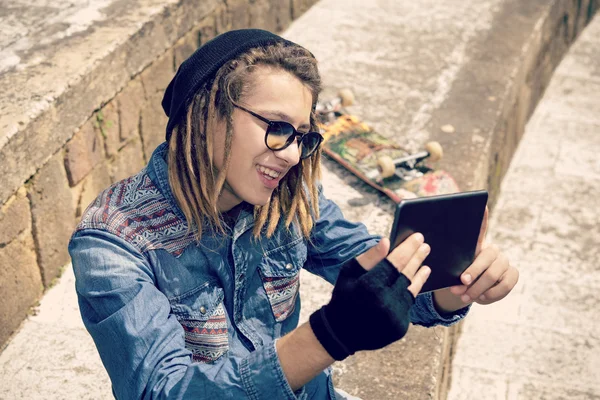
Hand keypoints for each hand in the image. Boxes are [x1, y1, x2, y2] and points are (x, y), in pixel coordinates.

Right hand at [309, 232, 431, 359]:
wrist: (341, 332)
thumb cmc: (344, 297)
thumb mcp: (349, 273)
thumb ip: (369, 257)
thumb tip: (386, 242)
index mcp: (369, 286)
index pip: (395, 262)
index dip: (408, 249)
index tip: (417, 237)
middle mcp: (384, 302)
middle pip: (406, 275)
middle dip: (417, 258)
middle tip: (425, 246)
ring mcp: (394, 317)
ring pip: (411, 291)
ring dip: (419, 276)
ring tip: (425, 265)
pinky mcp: (400, 328)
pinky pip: (408, 305)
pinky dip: (411, 292)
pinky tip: (415, 283)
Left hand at [433, 207, 519, 311]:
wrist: (468, 290)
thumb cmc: (456, 275)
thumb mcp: (449, 266)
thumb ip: (444, 256)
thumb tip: (424, 247)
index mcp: (477, 243)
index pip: (480, 227)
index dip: (482, 216)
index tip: (481, 205)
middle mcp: (493, 249)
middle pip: (487, 257)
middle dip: (473, 272)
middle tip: (461, 282)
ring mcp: (504, 261)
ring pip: (494, 275)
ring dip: (477, 288)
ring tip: (464, 296)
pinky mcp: (512, 274)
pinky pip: (505, 285)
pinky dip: (490, 295)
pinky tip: (480, 298)